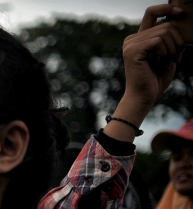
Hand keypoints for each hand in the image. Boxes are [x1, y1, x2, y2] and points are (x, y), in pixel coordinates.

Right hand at [115, 4, 185, 126]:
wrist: (144, 98)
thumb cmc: (155, 80)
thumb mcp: (167, 55)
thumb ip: (170, 40)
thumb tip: (179, 23)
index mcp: (139, 39)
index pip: (152, 12)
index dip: (167, 8)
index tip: (180, 12)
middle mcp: (132, 39)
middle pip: (166, 25)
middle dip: (177, 42)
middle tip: (174, 59)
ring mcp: (131, 44)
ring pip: (165, 32)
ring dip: (173, 49)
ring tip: (167, 63)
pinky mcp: (133, 51)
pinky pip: (159, 41)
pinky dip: (166, 52)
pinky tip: (161, 63)